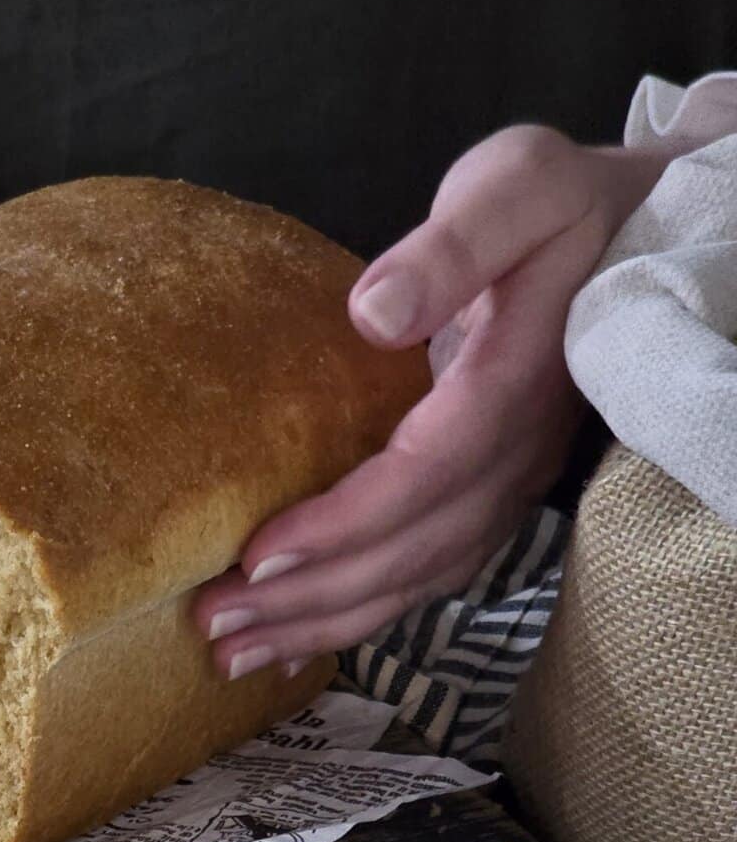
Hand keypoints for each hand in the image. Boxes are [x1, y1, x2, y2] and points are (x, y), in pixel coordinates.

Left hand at [194, 125, 669, 678]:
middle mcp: (516, 456)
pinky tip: (293, 639)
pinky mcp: (492, 500)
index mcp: (514, 383)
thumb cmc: (556, 204)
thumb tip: (375, 311)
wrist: (628, 236)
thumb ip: (453, 245)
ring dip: (323, 623)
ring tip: (232, 655)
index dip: (344, 523)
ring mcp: (509, 487)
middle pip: (411, 550)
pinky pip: (425, 576)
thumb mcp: (514, 186)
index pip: (427, 475)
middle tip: (213, 623)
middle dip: (309, 596)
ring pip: (417, 579)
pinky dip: (358, 615)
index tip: (258, 553)